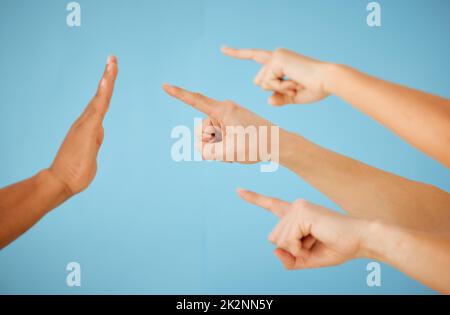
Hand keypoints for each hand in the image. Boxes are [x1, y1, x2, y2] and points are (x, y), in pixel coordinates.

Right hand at [49, 56, 117, 195]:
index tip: (111, 73)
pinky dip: (103, 93)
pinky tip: (106, 81)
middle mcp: (86, 121)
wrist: (61, 182)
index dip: (106, 88)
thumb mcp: (90, 154)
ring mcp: (86, 124)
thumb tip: (98, 135)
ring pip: (100, 98)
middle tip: (113, 59)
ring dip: (107, 80)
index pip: (100, 103)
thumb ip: (95, 142)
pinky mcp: (87, 129)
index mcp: (89, 127)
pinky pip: (98, 108)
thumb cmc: (76, 172)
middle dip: (107, 76)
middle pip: (100, 95)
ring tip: (112, 63)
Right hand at [163, 84, 278, 163]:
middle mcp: (224, 110)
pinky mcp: (232, 124)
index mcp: (224, 110)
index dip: (179, 94)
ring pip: (209, 135)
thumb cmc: (257, 145)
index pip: (196, 100)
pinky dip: (223, 145)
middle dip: (208, 142)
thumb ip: (209, 152)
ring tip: (234, 150)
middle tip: (226, 149)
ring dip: (217, 146)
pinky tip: (236, 150)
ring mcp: (228, 117)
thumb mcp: (229, 153)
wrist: (279, 144)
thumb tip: (202, 149)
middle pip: (201, 128)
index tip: (165, 85)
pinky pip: (218, 136)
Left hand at [222, 46, 330, 104]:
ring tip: (296, 84)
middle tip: (294, 86)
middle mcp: (276, 54)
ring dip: (279, 89)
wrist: (328, 81)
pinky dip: (280, 87)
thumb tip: (268, 100)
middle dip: (274, 90)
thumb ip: (280, 98)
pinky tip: (294, 82)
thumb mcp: (293, 96)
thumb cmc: (315, 88)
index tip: (222, 48)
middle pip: (258, 82)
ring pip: (263, 83)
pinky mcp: (277, 59)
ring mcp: (276, 55)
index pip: (254, 56)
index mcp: (280, 61)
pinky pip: (268, 83)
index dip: (237, 53)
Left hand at [237, 189, 366, 269]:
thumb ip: (289, 258)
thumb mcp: (307, 259)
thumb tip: (274, 250)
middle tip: (315, 244)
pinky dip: (300, 248)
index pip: (271, 205)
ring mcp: (297, 207)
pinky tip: (315, 238)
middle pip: (273, 238)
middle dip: (293, 250)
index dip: (254, 198)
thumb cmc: (336, 247)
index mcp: (295, 215)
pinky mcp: (302, 212)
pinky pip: (288, 240)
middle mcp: (294, 207)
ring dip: (298, 250)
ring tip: (317, 240)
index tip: (239, 190)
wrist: (359, 241)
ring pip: (280, 240)